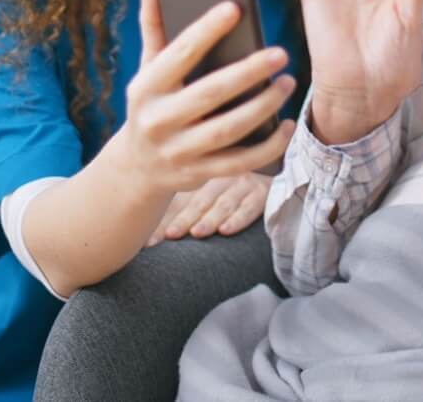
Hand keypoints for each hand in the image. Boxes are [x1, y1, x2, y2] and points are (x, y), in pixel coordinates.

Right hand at [116, 0, 296, 195]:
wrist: (137, 167)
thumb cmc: (152, 103)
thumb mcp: (146, 67)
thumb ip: (153, 26)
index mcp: (147, 86)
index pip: (180, 53)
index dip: (207, 29)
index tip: (235, 7)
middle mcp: (159, 120)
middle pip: (210, 93)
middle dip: (248, 72)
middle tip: (280, 53)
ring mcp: (179, 151)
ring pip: (228, 130)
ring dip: (263, 107)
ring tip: (287, 83)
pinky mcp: (198, 173)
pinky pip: (239, 163)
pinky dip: (267, 147)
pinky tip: (287, 125)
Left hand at [145, 173, 272, 245]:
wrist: (274, 181)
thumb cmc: (231, 195)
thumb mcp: (206, 198)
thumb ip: (181, 212)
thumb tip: (149, 240)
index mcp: (201, 180)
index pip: (178, 201)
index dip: (163, 221)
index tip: (148, 243)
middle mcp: (219, 179)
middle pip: (198, 200)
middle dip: (183, 219)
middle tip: (169, 235)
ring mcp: (242, 184)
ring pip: (223, 203)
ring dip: (210, 218)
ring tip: (197, 233)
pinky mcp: (262, 194)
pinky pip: (250, 207)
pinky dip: (238, 218)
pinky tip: (227, 230)